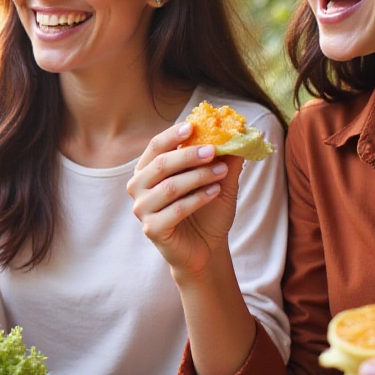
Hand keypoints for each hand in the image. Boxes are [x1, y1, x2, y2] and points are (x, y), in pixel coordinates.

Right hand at [127, 122, 239, 280]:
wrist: (206, 248)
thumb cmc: (207, 211)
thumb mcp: (218, 180)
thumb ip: (223, 158)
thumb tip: (237, 132)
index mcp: (147, 169)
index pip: (155, 146)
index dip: (172, 135)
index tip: (193, 126)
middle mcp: (138, 187)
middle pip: (161, 164)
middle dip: (189, 155)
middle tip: (214, 150)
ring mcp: (142, 209)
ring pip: (170, 186)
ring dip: (199, 177)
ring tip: (222, 173)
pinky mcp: (152, 229)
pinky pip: (176, 209)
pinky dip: (198, 199)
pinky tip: (215, 192)